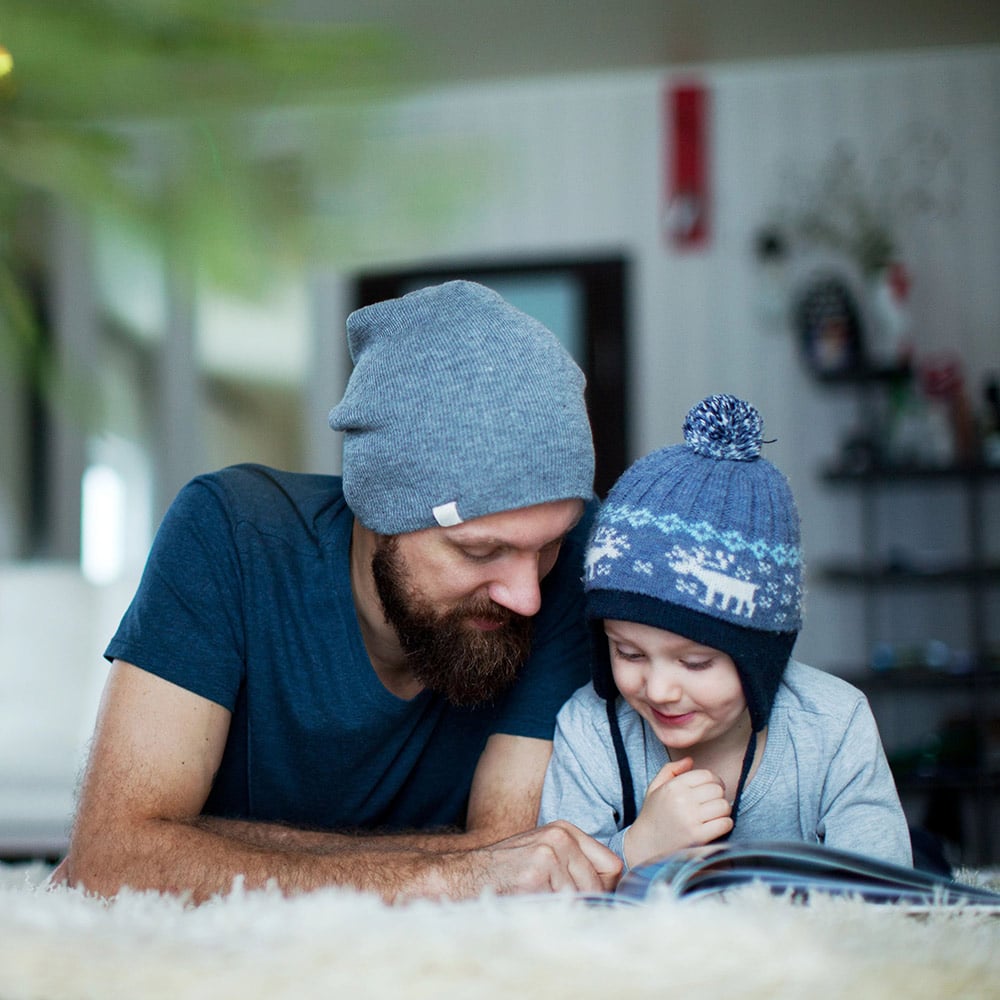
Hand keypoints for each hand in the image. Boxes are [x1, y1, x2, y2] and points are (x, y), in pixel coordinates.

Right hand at [469, 821, 621, 895]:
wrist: (461, 876)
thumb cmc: (505, 872)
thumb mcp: (543, 856)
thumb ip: (576, 865)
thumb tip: (613, 891)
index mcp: (565, 830)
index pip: (612, 865)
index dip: (603, 888)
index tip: (587, 899)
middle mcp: (560, 837)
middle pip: (599, 885)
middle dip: (583, 903)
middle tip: (554, 904)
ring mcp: (549, 853)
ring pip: (580, 898)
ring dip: (562, 910)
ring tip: (536, 901)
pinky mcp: (536, 872)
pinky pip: (561, 906)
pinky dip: (549, 914)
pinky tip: (528, 903)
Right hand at [624, 757, 732, 866]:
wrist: (645, 846)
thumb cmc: (652, 816)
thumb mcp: (655, 788)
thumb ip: (670, 770)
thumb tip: (690, 760)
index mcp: (673, 787)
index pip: (706, 775)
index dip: (714, 781)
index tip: (713, 789)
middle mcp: (682, 800)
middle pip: (717, 790)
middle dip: (719, 796)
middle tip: (712, 803)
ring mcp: (690, 819)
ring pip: (724, 806)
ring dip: (723, 811)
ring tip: (714, 815)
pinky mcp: (698, 837)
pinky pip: (725, 823)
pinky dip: (725, 824)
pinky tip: (716, 826)